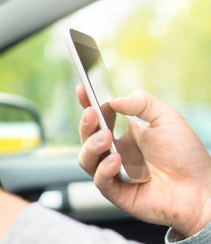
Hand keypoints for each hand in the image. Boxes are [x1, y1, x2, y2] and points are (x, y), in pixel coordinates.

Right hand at [76, 84, 210, 237]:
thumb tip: (114, 101)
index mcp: (123, 134)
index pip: (98, 118)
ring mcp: (114, 172)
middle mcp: (115, 152)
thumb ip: (141, 102)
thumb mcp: (166, 117)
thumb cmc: (186, 155)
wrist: (201, 188)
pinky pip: (100, 181)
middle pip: (86, 138)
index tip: (82, 90)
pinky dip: (103, 169)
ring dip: (91, 146)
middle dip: (85, 125)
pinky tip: (116, 160)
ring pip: (86, 160)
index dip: (87, 104)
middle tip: (92, 115)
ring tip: (106, 138)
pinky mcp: (118, 193)